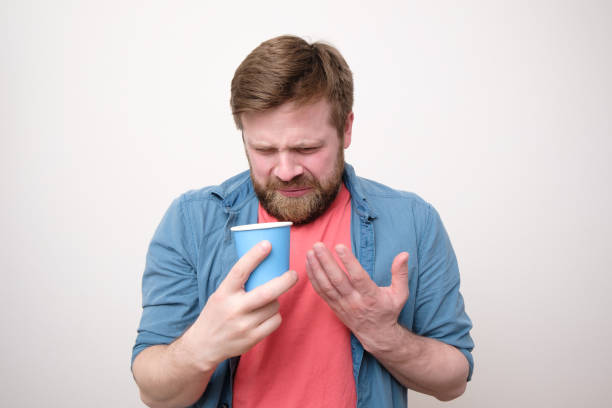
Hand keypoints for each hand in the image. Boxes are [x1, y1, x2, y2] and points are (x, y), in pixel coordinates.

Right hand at [179, 240, 297, 369]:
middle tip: (293, 274)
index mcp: (223, 293)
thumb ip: (238, 284)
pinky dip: (275, 315)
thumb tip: (264, 263)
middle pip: (266, 292)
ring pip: (273, 306)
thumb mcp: (220, 294)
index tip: (267, 244)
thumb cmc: (216, 314)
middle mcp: (233, 309)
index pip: (239, 271)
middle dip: (285, 281)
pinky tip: (267, 315)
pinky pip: (275, 321)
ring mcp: (243, 325)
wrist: (204, 346)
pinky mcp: (252, 339)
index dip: (254, 256)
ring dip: (276, 300)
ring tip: (268, 300)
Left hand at [305, 242, 408, 351]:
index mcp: (371, 296)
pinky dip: (313, 278)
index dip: (349, 262)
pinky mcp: (333, 307)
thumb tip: (404, 254)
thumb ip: (401, 273)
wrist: (377, 335)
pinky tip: (308, 264)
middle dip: (326, 262)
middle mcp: (354, 301)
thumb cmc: (388, 311)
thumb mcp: (400, 294)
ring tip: (310, 251)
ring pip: (326, 286)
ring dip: (316, 268)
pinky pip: (320, 292)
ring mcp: (342, 305)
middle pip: (337, 280)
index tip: (340, 247)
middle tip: (318, 245)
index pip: (358, 277)